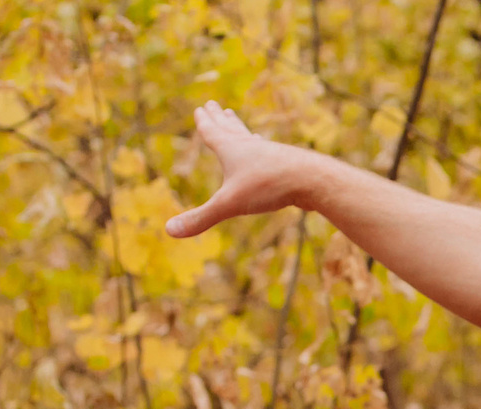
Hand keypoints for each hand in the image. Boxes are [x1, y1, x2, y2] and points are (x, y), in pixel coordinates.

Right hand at [166, 102, 311, 238]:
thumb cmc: (268, 186)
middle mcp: (250, 147)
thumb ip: (201, 218)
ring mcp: (270, 153)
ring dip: (241, 130)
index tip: (201, 108)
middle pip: (231, 129)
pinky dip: (264, 149)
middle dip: (220, 119)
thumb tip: (169, 231)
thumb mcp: (229, 204)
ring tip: (237, 121)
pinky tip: (269, 151)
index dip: (205, 122)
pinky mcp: (287, 164)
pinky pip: (271, 154)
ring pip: (251, 139)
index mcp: (231, 149)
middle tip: (215, 105)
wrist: (311, 178)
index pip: (213, 132)